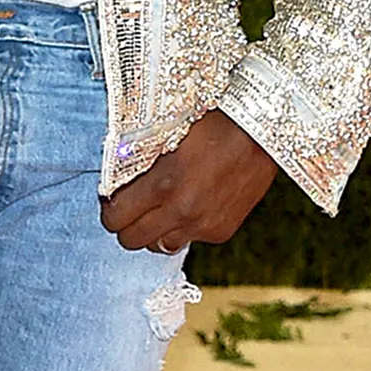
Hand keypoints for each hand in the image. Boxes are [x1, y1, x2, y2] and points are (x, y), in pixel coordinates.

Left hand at [98, 111, 276, 253]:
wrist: (260, 132)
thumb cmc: (210, 124)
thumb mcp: (166, 136)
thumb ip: (138, 163)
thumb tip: (112, 186)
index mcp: (163, 184)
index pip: (114, 218)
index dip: (110, 209)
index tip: (114, 199)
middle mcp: (181, 211)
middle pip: (130, 240)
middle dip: (126, 225)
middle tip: (132, 208)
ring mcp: (202, 225)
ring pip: (158, 246)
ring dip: (154, 230)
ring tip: (161, 208)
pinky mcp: (220, 232)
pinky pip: (189, 240)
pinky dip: (184, 227)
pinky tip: (193, 203)